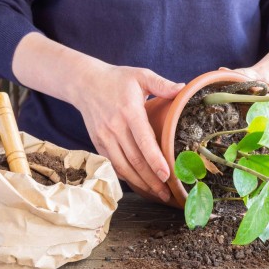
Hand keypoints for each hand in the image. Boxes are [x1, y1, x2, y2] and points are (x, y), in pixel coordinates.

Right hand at [13, 33, 183, 201]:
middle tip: (168, 192)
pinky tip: (140, 184)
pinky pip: (113, 164)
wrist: (85, 83)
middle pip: (135, 159)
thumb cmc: (118, 79)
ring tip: (157, 193)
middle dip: (152, 179)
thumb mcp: (141, 75)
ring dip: (140, 183)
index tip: (168, 174)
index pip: (144, 140)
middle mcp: (115, 127)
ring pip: (123, 166)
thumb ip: (161, 84)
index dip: (155, 159)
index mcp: (129, 111)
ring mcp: (104, 137)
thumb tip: (183, 89)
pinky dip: (126, 177)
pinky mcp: (98, 143)